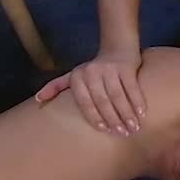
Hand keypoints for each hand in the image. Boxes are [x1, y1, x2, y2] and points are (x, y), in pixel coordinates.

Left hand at [35, 52, 150, 135]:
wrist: (117, 46)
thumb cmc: (94, 68)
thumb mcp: (73, 76)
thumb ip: (56, 87)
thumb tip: (37, 100)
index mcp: (78, 77)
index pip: (86, 103)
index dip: (95, 117)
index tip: (105, 130)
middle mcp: (92, 73)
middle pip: (103, 101)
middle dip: (113, 119)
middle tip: (122, 133)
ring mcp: (110, 69)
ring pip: (118, 96)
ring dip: (127, 114)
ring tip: (133, 128)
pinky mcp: (127, 67)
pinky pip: (132, 88)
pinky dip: (137, 102)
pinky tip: (142, 113)